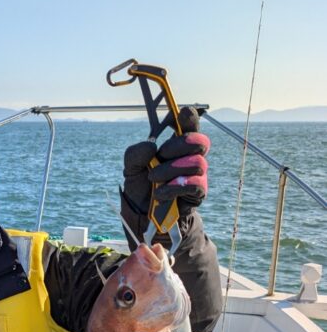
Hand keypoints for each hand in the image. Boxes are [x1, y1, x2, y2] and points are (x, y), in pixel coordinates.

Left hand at [121, 107, 209, 240]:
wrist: (142, 216)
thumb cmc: (140, 188)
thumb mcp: (130, 168)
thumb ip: (135, 153)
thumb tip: (152, 147)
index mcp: (176, 146)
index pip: (190, 126)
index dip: (189, 118)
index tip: (181, 115)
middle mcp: (189, 157)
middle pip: (200, 142)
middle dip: (179, 146)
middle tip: (161, 154)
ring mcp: (196, 175)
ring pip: (197, 163)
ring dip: (172, 170)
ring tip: (154, 179)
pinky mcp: (198, 194)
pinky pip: (196, 184)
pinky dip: (176, 186)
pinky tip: (161, 192)